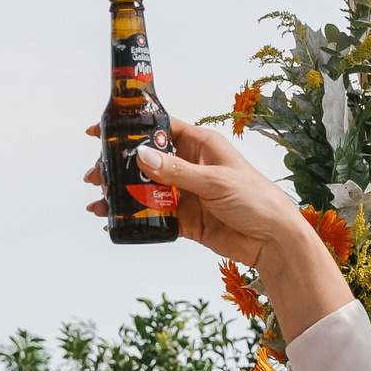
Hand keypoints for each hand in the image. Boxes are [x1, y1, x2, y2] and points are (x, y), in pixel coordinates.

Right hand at [81, 117, 352, 333]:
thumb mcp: (215, 182)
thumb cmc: (255, 200)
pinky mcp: (187, 220)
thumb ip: (177, 172)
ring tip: (98, 200)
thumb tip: (142, 156)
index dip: (131, 128)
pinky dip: (136, 218)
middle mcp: (192, 167)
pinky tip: (116, 220)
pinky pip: (156, 216)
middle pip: (147, 161)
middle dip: (119, 167)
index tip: (101, 131)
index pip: (160, 128)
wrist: (275, 241)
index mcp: (201, 145)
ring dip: (123, 194)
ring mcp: (188, 194)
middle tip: (94, 174)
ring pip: (147, 190)